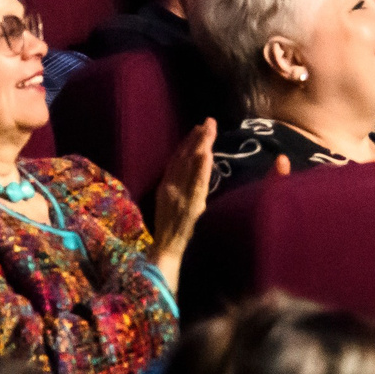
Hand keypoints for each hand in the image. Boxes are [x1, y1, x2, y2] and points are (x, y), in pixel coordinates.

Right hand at [149, 118, 216, 285]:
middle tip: (209, 121)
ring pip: (189, 168)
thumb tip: (190, 173)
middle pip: (184, 158)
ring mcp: (179, 196)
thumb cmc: (169, 232)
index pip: (178, 159)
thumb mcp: (170, 206)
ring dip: (199, 148)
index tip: (198, 127)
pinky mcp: (189, 207)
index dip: (188, 142)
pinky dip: (200, 170)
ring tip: (209, 131)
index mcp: (166, 187)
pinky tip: (206, 155)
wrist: (164, 252)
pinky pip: (196, 185)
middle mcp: (171, 188)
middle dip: (197, 138)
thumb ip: (178, 190)